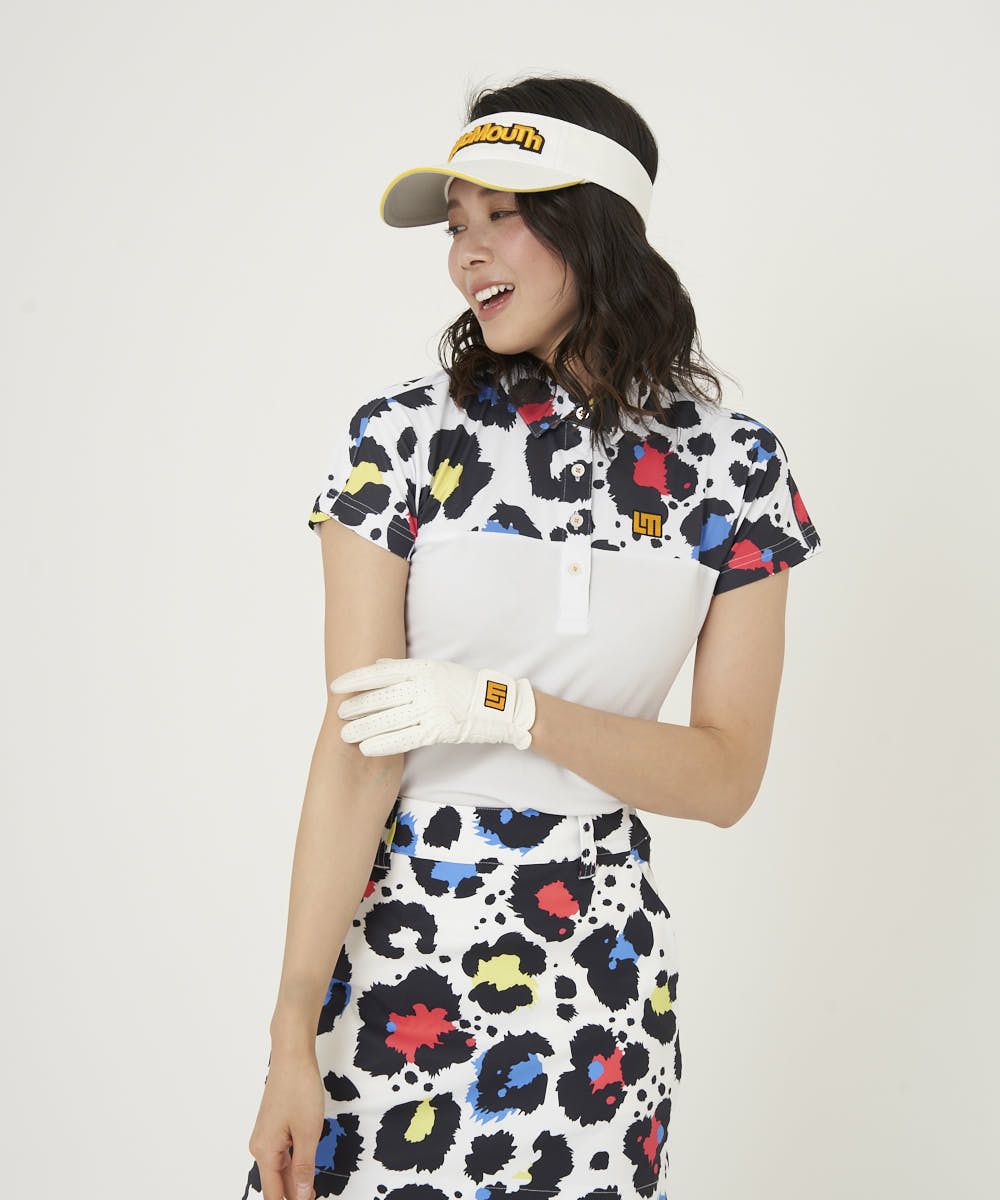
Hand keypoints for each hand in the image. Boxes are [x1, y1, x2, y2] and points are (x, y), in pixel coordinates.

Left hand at [329, 657, 536, 755]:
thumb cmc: (463, 686)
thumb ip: (407, 668)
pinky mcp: (438, 729)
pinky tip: (366, 748)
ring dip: (364, 727)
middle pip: (382, 697)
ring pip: (389, 719)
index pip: (381, 672)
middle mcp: (425, 686)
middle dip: (356, 706)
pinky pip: (405, 738)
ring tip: (345, 734)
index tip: (337, 686)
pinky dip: (383, 744)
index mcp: (423, 668)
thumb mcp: (436, 668)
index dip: (356, 680)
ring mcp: (431, 708)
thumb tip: (377, 664)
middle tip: (338, 713)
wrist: (495, 703)